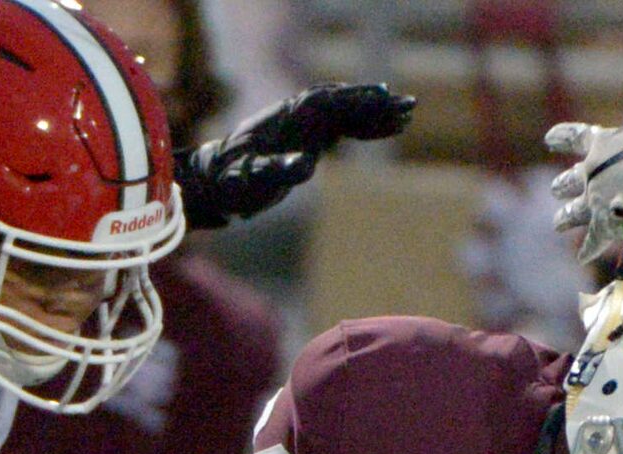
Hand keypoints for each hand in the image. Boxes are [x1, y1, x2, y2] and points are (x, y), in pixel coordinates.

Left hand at [174, 85, 415, 231]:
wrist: (213, 182)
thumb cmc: (231, 184)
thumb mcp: (251, 180)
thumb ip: (277, 170)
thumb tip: (305, 164)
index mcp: (289, 120)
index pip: (329, 103)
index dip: (356, 101)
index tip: (384, 100)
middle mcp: (297, 117)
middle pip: (342, 103)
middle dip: (375, 105)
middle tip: (409, 106)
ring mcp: (300, 127)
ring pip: (343, 114)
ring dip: (373, 114)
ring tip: (405, 115)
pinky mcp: (303, 140)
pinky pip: (338, 129)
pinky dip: (360, 128)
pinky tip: (377, 129)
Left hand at [547, 108, 622, 262]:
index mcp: (605, 143)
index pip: (577, 137)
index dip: (563, 137)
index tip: (549, 139)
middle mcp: (593, 172)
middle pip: (570, 179)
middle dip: (562, 184)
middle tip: (555, 188)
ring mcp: (596, 201)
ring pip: (572, 212)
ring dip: (565, 217)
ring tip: (557, 223)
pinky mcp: (606, 226)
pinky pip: (592, 242)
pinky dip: (588, 250)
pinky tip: (581, 257)